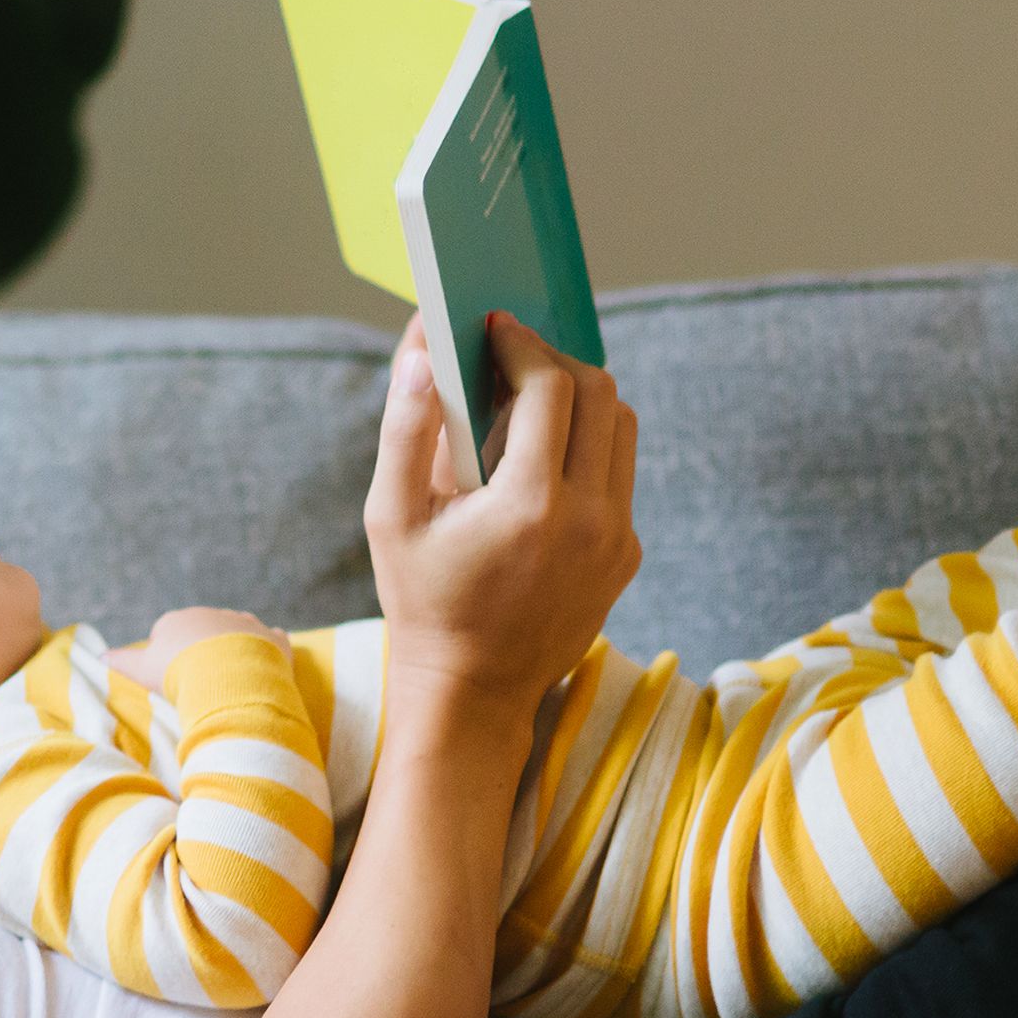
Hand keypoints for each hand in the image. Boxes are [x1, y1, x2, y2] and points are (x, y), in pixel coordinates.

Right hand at [105, 607, 280, 692]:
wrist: (226, 676)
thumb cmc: (178, 673)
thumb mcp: (140, 669)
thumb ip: (119, 662)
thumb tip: (98, 656)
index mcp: (179, 620)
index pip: (167, 633)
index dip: (167, 656)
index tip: (170, 677)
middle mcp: (213, 615)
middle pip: (204, 632)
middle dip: (202, 651)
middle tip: (200, 681)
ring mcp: (245, 623)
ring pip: (238, 632)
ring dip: (236, 648)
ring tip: (232, 678)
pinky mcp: (272, 638)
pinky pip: (272, 641)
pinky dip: (270, 651)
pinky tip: (266, 668)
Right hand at [363, 312, 640, 719]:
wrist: (473, 691)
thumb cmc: (421, 600)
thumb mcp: (390, 516)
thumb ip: (406, 427)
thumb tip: (424, 349)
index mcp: (529, 505)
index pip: (549, 386)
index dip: (521, 343)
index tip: (493, 326)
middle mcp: (589, 519)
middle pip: (599, 393)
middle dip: (553, 359)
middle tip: (510, 355)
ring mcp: (617, 539)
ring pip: (621, 427)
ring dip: (579, 398)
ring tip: (527, 400)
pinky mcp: (626, 554)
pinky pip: (619, 474)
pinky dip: (586, 448)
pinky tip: (539, 460)